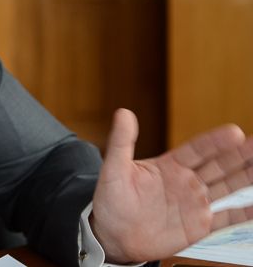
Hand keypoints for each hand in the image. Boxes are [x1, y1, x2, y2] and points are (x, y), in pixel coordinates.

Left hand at [91, 108, 252, 262]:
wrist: (112, 235)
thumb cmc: (110, 201)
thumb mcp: (114, 170)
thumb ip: (121, 142)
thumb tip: (123, 113)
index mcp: (169, 165)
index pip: (197, 150)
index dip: (215, 141)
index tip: (234, 132)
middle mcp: (186, 181)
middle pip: (220, 165)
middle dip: (241, 154)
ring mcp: (195, 202)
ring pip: (228, 186)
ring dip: (248, 176)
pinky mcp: (199, 224)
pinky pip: (226, 218)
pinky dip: (244, 213)